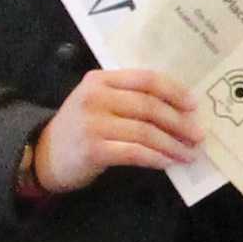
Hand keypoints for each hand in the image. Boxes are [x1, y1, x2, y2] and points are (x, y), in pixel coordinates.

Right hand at [33, 64, 204, 195]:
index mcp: (100, 80)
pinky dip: (155, 157)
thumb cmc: (80, 128)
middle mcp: (95, 97)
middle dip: (179, 122)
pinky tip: (167, 162)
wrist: (44, 156)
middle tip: (198, 135)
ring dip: (172, 144)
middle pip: (148, 106)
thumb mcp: (97, 102)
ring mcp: (93, 123)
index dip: (174, 91)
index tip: (194, 105)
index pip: (145, 79)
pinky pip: (134, 152)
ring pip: (145, 131)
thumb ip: (127, 97)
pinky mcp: (93, 149)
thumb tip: (178, 109)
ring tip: (189, 153)